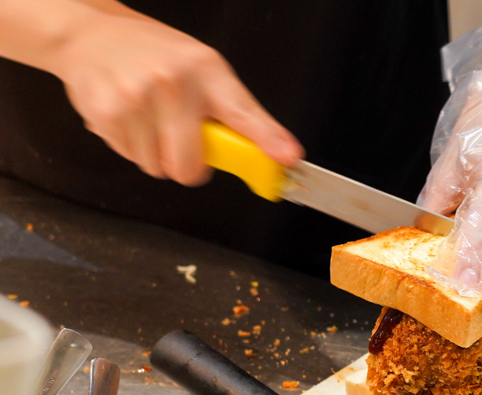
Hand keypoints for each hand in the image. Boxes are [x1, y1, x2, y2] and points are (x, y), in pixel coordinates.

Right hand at [49, 13, 302, 184]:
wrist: (91, 35)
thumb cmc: (157, 58)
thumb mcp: (205, 73)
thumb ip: (239, 118)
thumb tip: (279, 157)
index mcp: (206, 71)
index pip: (243, 112)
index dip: (268, 139)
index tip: (288, 157)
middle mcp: (172, 82)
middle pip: (190, 167)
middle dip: (188, 164)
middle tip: (181, 137)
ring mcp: (135, 98)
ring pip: (159, 168)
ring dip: (157, 154)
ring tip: (149, 119)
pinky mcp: (106, 113)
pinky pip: (132, 159)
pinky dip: (132, 147)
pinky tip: (129, 116)